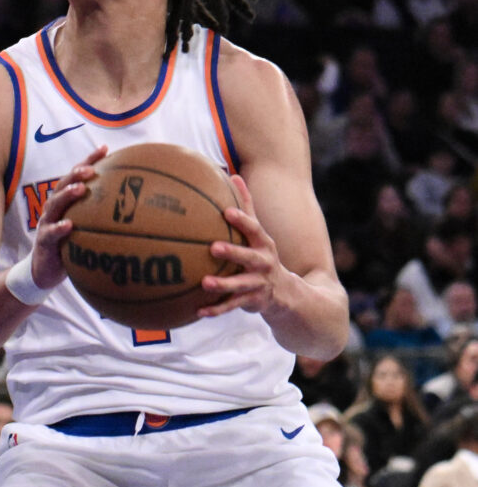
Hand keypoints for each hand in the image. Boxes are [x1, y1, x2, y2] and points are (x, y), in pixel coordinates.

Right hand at [30, 145, 107, 289]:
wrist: (46, 271)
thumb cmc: (70, 247)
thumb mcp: (86, 229)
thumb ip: (103, 218)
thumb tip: (137, 210)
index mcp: (66, 202)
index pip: (76, 177)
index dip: (88, 161)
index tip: (105, 148)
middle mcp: (55, 208)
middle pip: (63, 184)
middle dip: (76, 174)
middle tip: (91, 169)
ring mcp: (47, 223)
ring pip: (54, 204)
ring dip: (67, 195)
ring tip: (80, 189)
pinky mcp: (43, 241)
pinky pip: (50, 233)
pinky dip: (59, 228)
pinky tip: (69, 226)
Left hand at [198, 174, 289, 316]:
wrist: (288, 294)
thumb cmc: (263, 254)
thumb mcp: (258, 232)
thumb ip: (246, 206)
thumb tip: (233, 174)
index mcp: (264, 244)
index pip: (255, 229)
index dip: (243, 221)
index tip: (227, 211)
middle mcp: (264, 264)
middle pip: (249, 258)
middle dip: (233, 253)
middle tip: (213, 247)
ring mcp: (258, 284)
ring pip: (240, 285)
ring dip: (223, 285)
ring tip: (204, 283)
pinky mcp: (252, 302)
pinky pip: (231, 306)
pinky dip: (216, 309)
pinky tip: (198, 311)